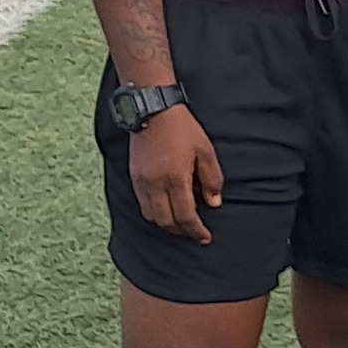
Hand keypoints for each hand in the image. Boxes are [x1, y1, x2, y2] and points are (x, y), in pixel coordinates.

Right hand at [130, 107, 224, 244]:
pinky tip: (165, 208)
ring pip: (151, 216)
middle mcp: (155, 184)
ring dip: (166, 224)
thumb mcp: (206, 151)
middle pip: (166, 221)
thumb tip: (213, 203)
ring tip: (181, 222)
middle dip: (181, 231)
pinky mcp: (133, 177)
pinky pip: (142, 204)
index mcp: (175, 179)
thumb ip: (211, 179)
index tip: (205, 238)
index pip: (185, 216)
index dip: (196, 231)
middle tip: (194, 232)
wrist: (153, 110)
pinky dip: (154, 212)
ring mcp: (141, 182)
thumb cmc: (182, 128)